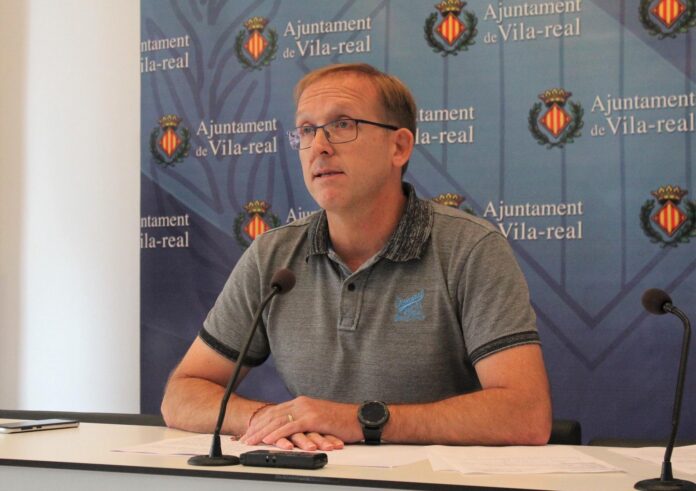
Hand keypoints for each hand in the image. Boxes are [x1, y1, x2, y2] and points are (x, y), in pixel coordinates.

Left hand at [240, 396, 360, 449]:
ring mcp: (306, 410)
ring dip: (262, 432)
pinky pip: (290, 427)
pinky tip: (268, 439)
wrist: (358, 418)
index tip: (248, 431)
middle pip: (272, 415)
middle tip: (243, 438)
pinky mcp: (313, 419)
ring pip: (278, 421)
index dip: (260, 422)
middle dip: (256, 428)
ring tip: (250, 441)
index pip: (275, 412)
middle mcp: (301, 403)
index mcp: (301, 403)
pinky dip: (277, 433)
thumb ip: (303, 423)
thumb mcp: (317, 420)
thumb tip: (291, 432)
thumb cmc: (341, 422)